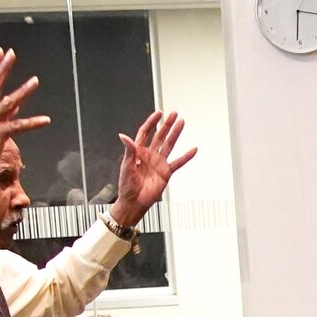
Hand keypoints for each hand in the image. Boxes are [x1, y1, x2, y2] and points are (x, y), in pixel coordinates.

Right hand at [0, 47, 47, 215]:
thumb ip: (3, 114)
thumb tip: (16, 104)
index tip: (0, 52)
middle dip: (3, 68)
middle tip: (12, 53)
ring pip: (9, 102)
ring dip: (23, 91)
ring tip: (36, 80)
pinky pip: (19, 126)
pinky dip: (34, 123)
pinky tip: (46, 120)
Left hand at [107, 110, 194, 230]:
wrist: (134, 202)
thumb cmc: (127, 186)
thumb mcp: (126, 166)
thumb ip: (128, 150)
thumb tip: (124, 136)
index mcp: (138, 152)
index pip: (145, 132)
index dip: (151, 122)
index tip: (158, 114)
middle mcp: (150, 155)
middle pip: (160, 136)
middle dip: (167, 124)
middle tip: (173, 114)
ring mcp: (159, 163)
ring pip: (169, 145)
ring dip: (175, 134)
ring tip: (182, 123)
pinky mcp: (166, 172)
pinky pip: (178, 163)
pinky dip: (186, 157)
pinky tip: (192, 150)